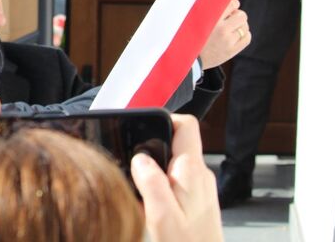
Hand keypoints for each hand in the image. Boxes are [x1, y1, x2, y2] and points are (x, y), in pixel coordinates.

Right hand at [131, 114, 222, 241]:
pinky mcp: (197, 201)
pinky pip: (175, 181)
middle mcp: (200, 175)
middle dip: (151, 150)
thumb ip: (150, 182)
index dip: (164, 118)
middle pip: (175, 143)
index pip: (186, 124)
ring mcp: (200, 188)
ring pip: (173, 163)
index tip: (142, 128)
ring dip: (154, 172)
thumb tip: (139, 158)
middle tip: (135, 171)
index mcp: (192, 171)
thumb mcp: (162, 216)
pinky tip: (151, 206)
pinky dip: (160, 187)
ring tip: (142, 194)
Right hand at [199, 0, 249, 68]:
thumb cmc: (193, 36)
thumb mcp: (199, 20)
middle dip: (238, 16)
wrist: (190, 57)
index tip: (231, 8)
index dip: (234, 4)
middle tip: (231, 20)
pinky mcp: (232, 50)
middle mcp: (221, 29)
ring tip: (232, 29)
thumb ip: (214, 12)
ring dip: (241, 26)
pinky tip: (236, 36)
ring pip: (245, 26)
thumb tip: (232, 4)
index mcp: (211, 19)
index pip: (232, 4)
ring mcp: (228, 41)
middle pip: (242, 16)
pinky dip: (244, 35)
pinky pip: (247, 38)